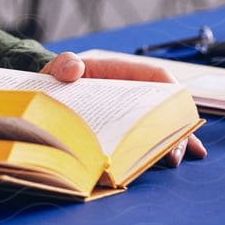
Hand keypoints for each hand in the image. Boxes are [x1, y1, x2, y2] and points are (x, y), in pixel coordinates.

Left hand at [41, 50, 206, 164]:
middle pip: (165, 106)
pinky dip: (163, 148)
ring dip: (173, 142)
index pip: (157, 77)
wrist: (47, 97)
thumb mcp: (55, 69)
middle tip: (174, 152)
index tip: (178, 114)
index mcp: (120, 73)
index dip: (172, 93)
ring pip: (162, 126)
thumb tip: (74, 68)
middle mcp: (131, 94)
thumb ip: (63, 64)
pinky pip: (148, 140)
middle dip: (176, 127)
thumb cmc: (56, 80)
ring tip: (174, 159)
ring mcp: (129, 114)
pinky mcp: (124, 133)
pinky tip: (175, 158)